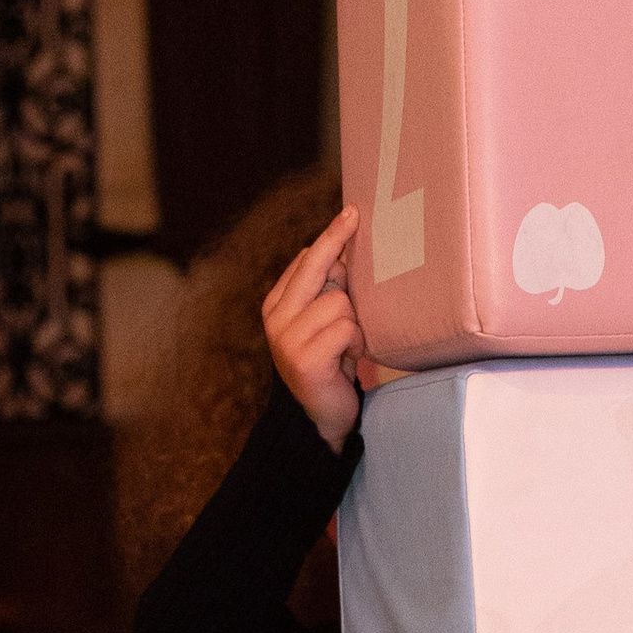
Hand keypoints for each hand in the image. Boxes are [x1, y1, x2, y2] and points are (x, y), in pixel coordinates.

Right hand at [262, 204, 366, 451]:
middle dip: (338, 240)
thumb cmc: (330, 365)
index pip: (305, 260)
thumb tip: (348, 253)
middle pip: (314, 267)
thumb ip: (327, 292)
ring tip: (350, 346)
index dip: (330, 238)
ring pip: (339, 302)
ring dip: (355, 323)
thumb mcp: (323, 323)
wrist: (320, 419)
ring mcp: (287, 338)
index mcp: (276, 305)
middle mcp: (275, 318)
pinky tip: (350, 359)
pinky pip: (346, 328)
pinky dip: (357, 343)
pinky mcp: (304, 358)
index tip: (350, 213)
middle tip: (355, 215)